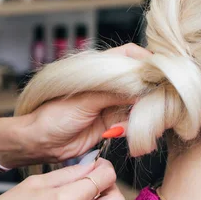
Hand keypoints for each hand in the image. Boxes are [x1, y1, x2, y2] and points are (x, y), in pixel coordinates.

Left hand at [19, 43, 151, 162]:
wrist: (39, 143)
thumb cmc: (52, 116)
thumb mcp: (86, 100)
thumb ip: (115, 92)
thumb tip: (143, 86)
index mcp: (99, 70)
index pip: (130, 56)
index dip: (147, 61)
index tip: (161, 71)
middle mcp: (107, 85)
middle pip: (140, 81)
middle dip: (151, 90)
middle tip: (160, 100)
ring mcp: (110, 105)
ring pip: (139, 103)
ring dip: (145, 112)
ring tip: (147, 119)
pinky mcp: (110, 125)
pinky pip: (131, 123)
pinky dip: (135, 127)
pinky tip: (130, 131)